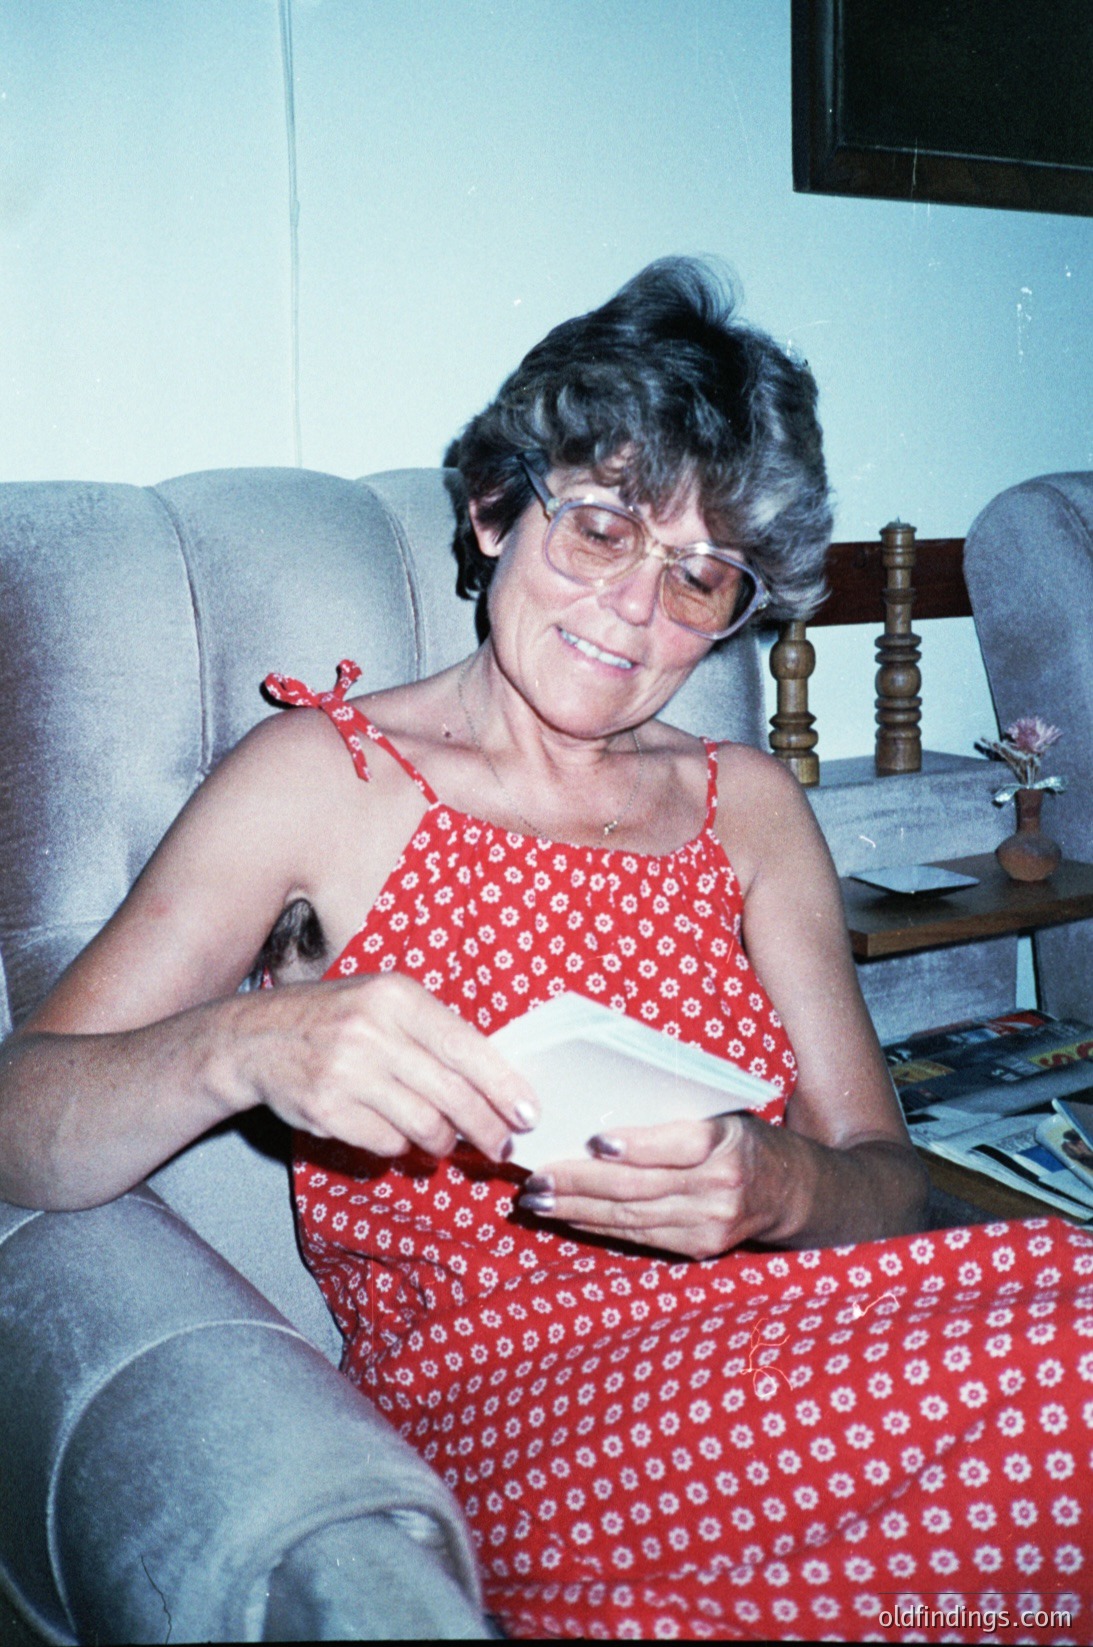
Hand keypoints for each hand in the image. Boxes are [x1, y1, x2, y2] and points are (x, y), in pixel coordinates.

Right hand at [228, 972, 538, 1162]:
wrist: (256, 1038)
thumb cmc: (337, 1019)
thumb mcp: (386, 1003)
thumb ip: (436, 1034)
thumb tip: (498, 1085)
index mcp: (397, 996)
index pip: (467, 1048)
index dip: (504, 1087)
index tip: (528, 1115)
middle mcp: (372, 1031)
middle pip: (453, 1095)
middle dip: (486, 1128)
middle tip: (499, 1145)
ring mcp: (346, 1072)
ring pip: (424, 1125)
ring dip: (443, 1142)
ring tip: (444, 1140)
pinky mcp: (326, 1109)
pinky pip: (387, 1143)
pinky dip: (400, 1146)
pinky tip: (397, 1135)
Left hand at [514, 1113, 797, 1258]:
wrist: (790, 1191)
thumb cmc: (742, 1137)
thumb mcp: (722, 1112)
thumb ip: (673, 1113)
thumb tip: (600, 1107)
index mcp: (727, 1142)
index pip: (678, 1144)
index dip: (636, 1146)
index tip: (594, 1141)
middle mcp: (719, 1187)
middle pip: (639, 1188)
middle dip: (581, 1184)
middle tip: (537, 1178)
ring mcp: (709, 1224)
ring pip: (631, 1218)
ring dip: (577, 1211)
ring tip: (537, 1201)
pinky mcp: (698, 1247)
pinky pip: (638, 1237)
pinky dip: (597, 1227)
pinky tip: (568, 1217)